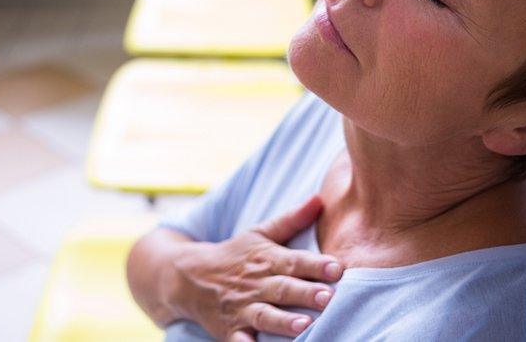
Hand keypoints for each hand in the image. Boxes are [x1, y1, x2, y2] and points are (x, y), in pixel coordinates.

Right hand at [171, 195, 343, 340]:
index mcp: (267, 259)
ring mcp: (242, 307)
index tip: (337, 268)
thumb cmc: (234, 255)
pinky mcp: (229, 329)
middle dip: (306, 293)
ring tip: (304, 325)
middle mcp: (256, 283)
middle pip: (283, 288)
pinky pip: (239, 341)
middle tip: (330, 297)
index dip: (316, 265)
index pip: (295, 260)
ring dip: (283, 321)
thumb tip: (320, 198)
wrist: (187, 276)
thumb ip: (292, 219)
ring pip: (264, 315)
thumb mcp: (260, 233)